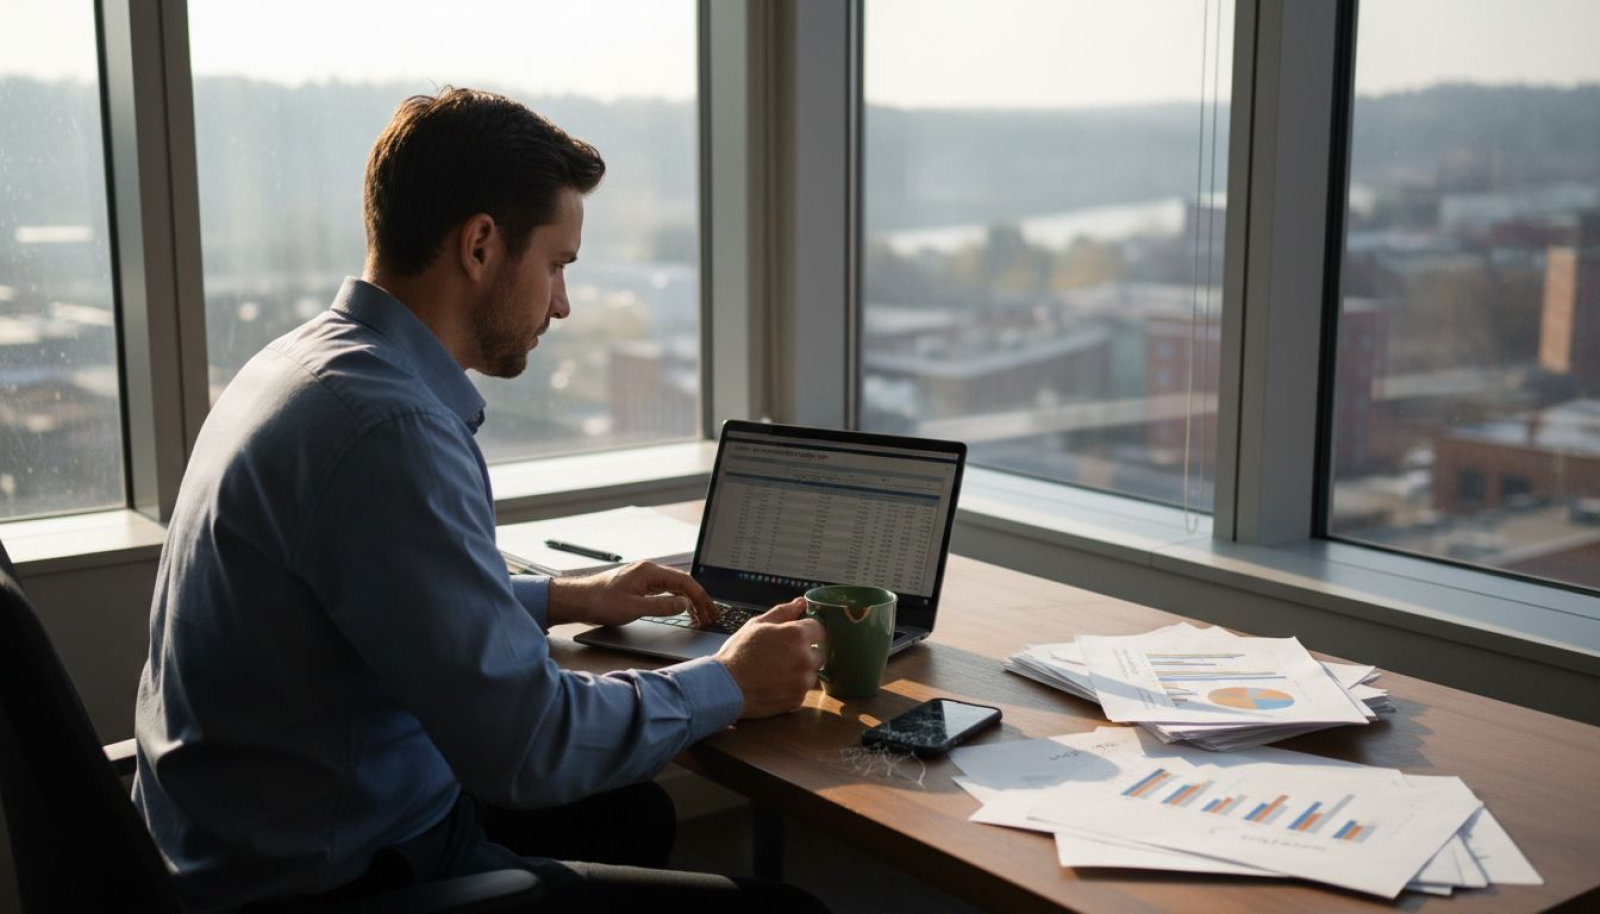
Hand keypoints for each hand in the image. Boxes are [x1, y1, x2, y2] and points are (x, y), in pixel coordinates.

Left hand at [546, 561, 716, 627]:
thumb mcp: (634, 608)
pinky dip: (677, 599)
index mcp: (649, 572)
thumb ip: (662, 606)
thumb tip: (684, 603)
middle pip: (682, 583)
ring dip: (689, 600)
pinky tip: (682, 609)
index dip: (700, 596)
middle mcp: (649, 571)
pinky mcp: (638, 586)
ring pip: (674, 587)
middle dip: (699, 599)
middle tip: (711, 614)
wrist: (578, 600)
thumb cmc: (600, 602)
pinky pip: (664, 590)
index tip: (709, 609)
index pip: (684, 581)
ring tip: (701, 614)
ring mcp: (643, 578)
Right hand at [713, 598, 825, 718]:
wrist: (724, 687)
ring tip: (775, 672)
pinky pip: (802, 690)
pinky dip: (792, 688)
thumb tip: (801, 602)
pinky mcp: (798, 699)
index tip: (796, 638)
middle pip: (819, 654)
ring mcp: (803, 681)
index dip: (808, 632)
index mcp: (797, 635)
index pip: (820, 630)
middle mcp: (805, 658)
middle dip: (805, 653)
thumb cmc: (738, 653)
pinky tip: (773, 685)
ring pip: (811, 674)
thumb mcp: (756, 625)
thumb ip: (783, 612)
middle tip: (782, 656)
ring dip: (800, 672)